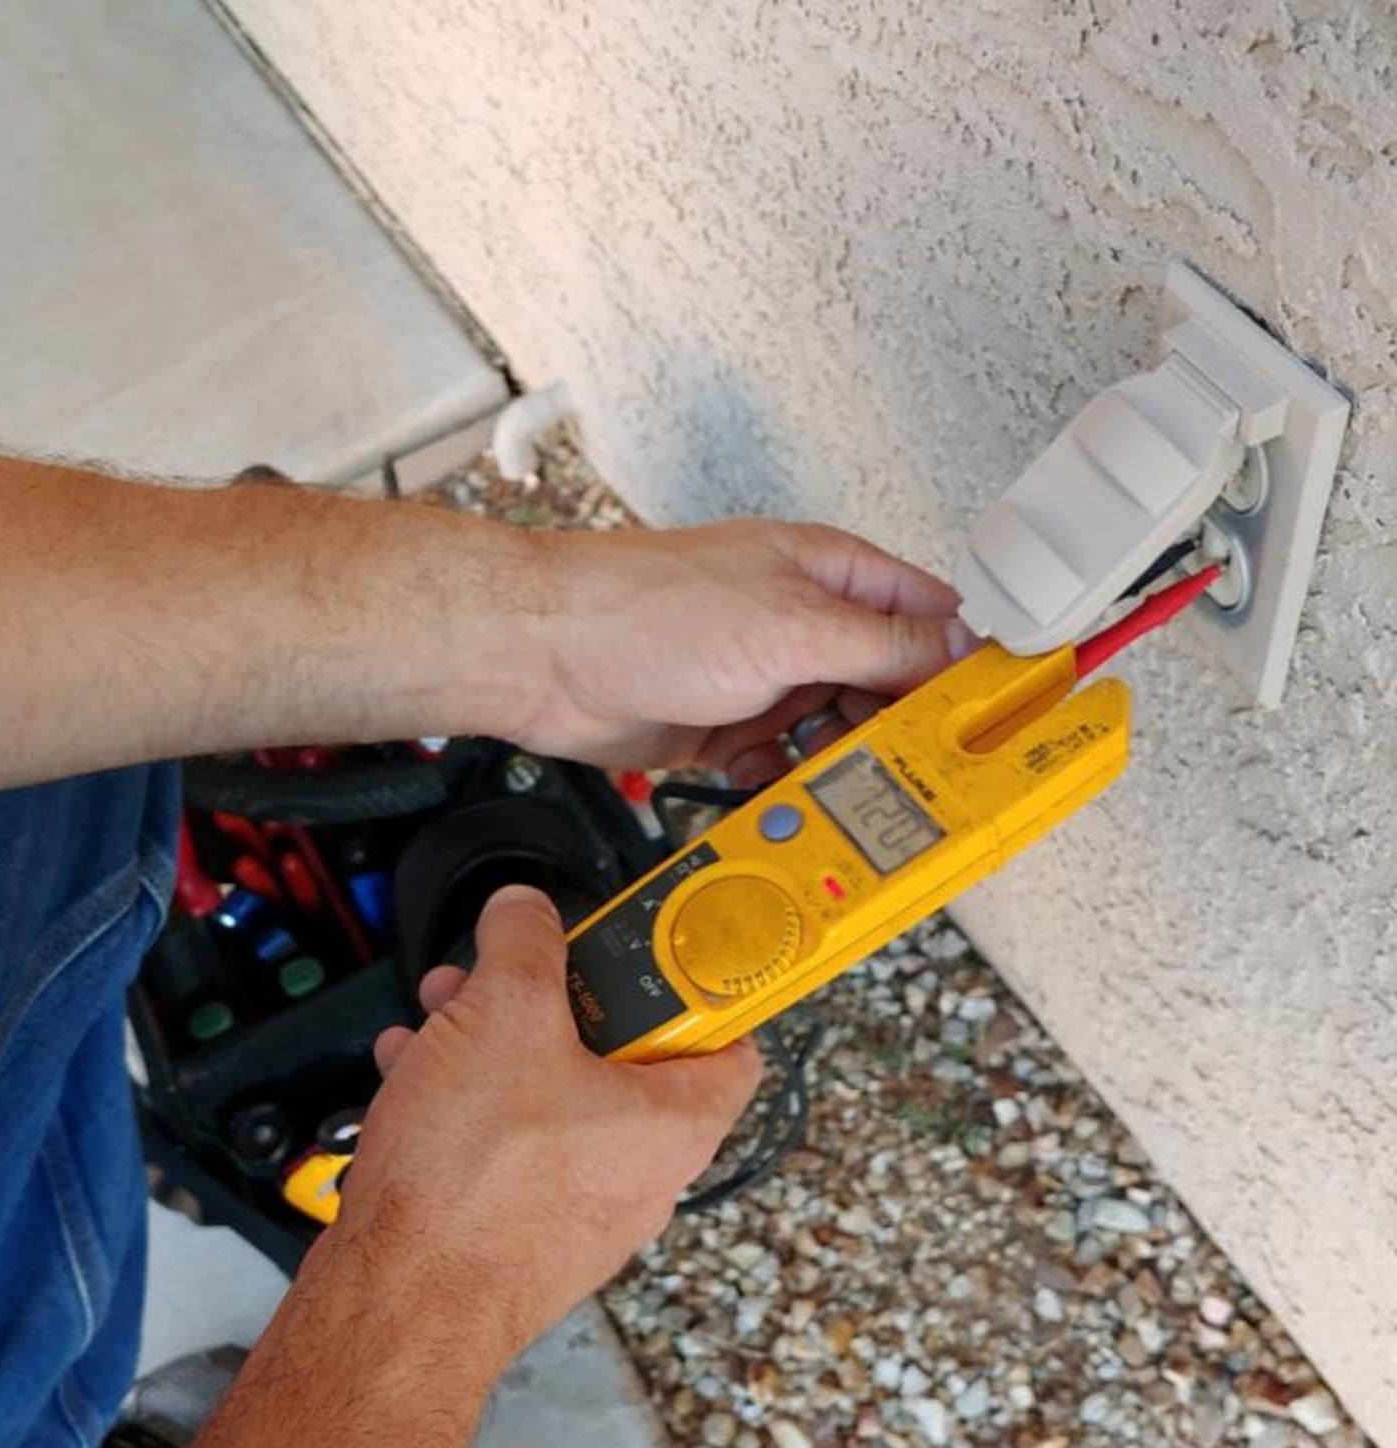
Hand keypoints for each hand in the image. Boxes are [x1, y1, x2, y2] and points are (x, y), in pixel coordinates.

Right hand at [328, 886, 760, 1382]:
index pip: (731, 1039)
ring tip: (439, 1021)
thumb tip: (526, 912)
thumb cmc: (472, 1185)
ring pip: (553, 1098)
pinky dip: (466, 1103)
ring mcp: (581, 1210)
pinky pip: (509, 1147)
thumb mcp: (502, 1013)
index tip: (656, 946)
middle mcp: (642, 1174)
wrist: (398, 1302)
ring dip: (493, 1046)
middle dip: (554, 1002)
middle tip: (511, 977)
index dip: (698, 981)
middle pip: (622, 1057)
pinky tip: (412, 1077)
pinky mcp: (521, 1232)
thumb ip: (523, 943)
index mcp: (676, 1122)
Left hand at [521, 519, 971, 782]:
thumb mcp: (792, 626)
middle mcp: (801, 622)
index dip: (962, 665)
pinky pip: (779, 764)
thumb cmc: (644, 610)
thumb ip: (881, 643)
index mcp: (829, 574)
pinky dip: (780, 782)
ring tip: (839, 785)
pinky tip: (771, 787)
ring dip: (837, 763)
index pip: (927, 616)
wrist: (544, 657)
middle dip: (897, 730)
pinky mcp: (725, 725)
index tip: (989, 716)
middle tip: (913, 773)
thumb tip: (956, 650)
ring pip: (833, 732)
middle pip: (886, 687)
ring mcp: (763, 676)